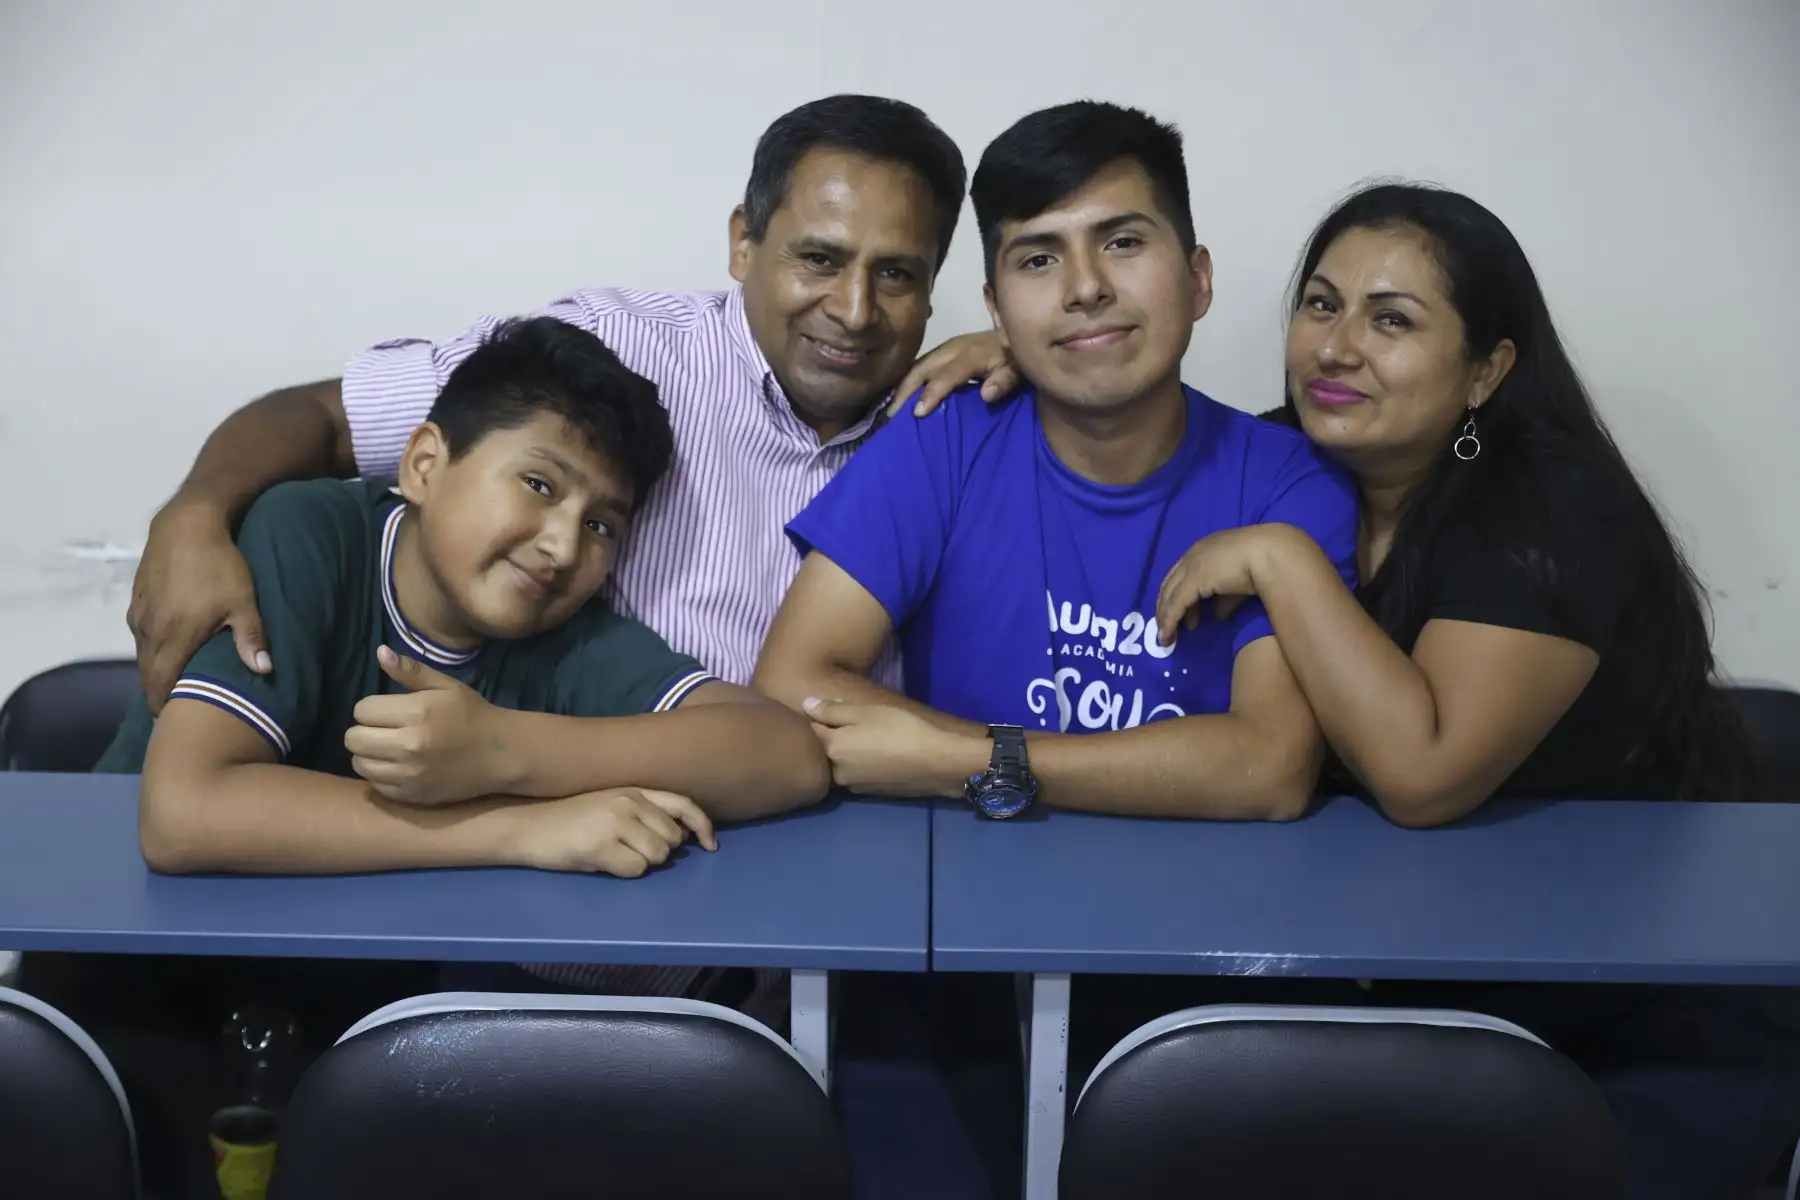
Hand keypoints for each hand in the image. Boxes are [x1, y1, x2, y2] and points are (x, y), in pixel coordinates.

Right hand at [128, 497, 270, 712]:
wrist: (187, 524)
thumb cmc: (219, 565)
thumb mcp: (242, 601)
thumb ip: (251, 638)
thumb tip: (265, 671)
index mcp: (172, 637)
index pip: (160, 685)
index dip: (165, 705)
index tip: (175, 720)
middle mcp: (148, 630)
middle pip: (146, 674)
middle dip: (158, 693)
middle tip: (176, 708)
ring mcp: (138, 614)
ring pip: (141, 654)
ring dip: (153, 670)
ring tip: (173, 681)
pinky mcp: (136, 599)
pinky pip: (140, 634)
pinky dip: (150, 648)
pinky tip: (166, 648)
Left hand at [344, 645, 513, 805]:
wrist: (501, 754)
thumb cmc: (471, 714)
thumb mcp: (445, 686)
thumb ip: (410, 671)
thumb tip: (380, 652)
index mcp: (416, 712)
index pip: (362, 710)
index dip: (372, 708)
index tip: (389, 710)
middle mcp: (408, 745)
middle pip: (353, 738)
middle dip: (364, 730)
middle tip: (384, 729)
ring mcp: (409, 774)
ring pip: (359, 763)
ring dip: (369, 753)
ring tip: (388, 748)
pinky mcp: (411, 795)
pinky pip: (375, 784)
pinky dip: (381, 774)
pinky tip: (399, 765)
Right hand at [510, 787, 715, 876]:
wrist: (528, 826)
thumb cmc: (570, 819)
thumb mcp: (611, 804)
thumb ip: (644, 812)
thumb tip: (681, 834)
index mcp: (634, 790)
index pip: (684, 804)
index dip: (703, 827)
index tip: (709, 846)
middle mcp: (629, 802)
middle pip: (672, 839)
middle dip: (659, 852)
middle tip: (630, 850)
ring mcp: (615, 822)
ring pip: (657, 856)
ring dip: (641, 863)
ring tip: (614, 855)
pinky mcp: (601, 845)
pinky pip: (636, 869)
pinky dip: (625, 872)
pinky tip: (603, 863)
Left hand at [803, 698, 986, 797]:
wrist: (938, 762)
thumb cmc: (901, 729)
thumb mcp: (866, 712)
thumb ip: (832, 710)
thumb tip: (804, 704)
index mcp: (832, 749)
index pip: (810, 729)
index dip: (816, 716)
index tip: (826, 708)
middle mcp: (837, 772)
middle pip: (823, 751)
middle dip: (829, 737)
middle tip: (848, 722)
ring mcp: (854, 786)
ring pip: (839, 764)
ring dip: (845, 753)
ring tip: (863, 738)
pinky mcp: (871, 793)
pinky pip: (855, 774)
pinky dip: (859, 764)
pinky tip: (875, 754)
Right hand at [887, 331, 1021, 418]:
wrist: (1018, 332)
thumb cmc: (1017, 359)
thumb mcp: (1019, 370)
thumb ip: (1005, 381)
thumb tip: (987, 394)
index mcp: (972, 353)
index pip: (946, 375)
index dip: (931, 393)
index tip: (918, 413)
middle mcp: (954, 347)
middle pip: (922, 368)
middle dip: (905, 391)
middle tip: (892, 416)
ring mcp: (947, 347)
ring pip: (918, 365)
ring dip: (903, 386)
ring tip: (892, 409)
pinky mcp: (944, 349)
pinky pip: (922, 364)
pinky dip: (910, 380)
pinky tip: (902, 395)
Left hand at [1155, 525, 1295, 643]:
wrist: (1271, 553)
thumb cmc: (1261, 563)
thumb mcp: (1238, 584)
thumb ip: (1225, 599)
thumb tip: (1217, 616)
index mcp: (1205, 549)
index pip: (1182, 574)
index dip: (1178, 596)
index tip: (1183, 616)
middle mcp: (1193, 554)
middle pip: (1169, 584)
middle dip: (1166, 607)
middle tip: (1168, 628)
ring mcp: (1192, 565)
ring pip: (1168, 594)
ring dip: (1166, 616)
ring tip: (1168, 635)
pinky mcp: (1194, 579)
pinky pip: (1176, 604)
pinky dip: (1170, 620)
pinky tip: (1168, 634)